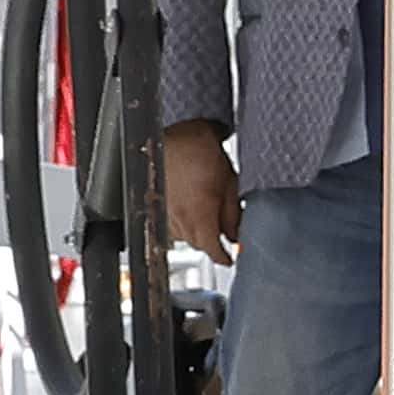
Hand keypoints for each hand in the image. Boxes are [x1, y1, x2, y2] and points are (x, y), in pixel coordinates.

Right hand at [161, 120, 242, 259]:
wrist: (174, 135)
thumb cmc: (201, 152)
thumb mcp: (230, 183)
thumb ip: (233, 215)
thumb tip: (236, 235)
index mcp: (199, 215)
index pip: (211, 249)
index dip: (222, 257)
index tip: (229, 259)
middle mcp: (178, 218)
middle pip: (197, 244)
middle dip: (212, 243)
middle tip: (224, 238)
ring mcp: (165, 212)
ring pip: (183, 235)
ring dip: (197, 232)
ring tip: (208, 218)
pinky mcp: (156, 205)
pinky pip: (171, 224)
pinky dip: (183, 223)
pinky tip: (191, 210)